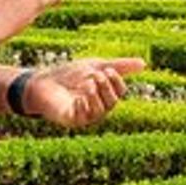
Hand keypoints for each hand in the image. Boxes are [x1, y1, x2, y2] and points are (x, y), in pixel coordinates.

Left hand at [25, 58, 144, 127]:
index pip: (119, 92)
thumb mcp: (94, 66)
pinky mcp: (70, 119)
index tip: (107, 69)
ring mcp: (84, 115)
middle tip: (96, 74)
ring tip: (87, 83)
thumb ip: (118, 66)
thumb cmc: (67, 75)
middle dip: (106, 87)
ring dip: (96, 96)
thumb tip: (144, 64)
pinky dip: (83, 106)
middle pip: (111, 103)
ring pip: (100, 111)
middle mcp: (96, 108)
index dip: (116, 81)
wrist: (41, 81)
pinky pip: (83, 117)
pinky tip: (78, 97)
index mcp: (103, 95)